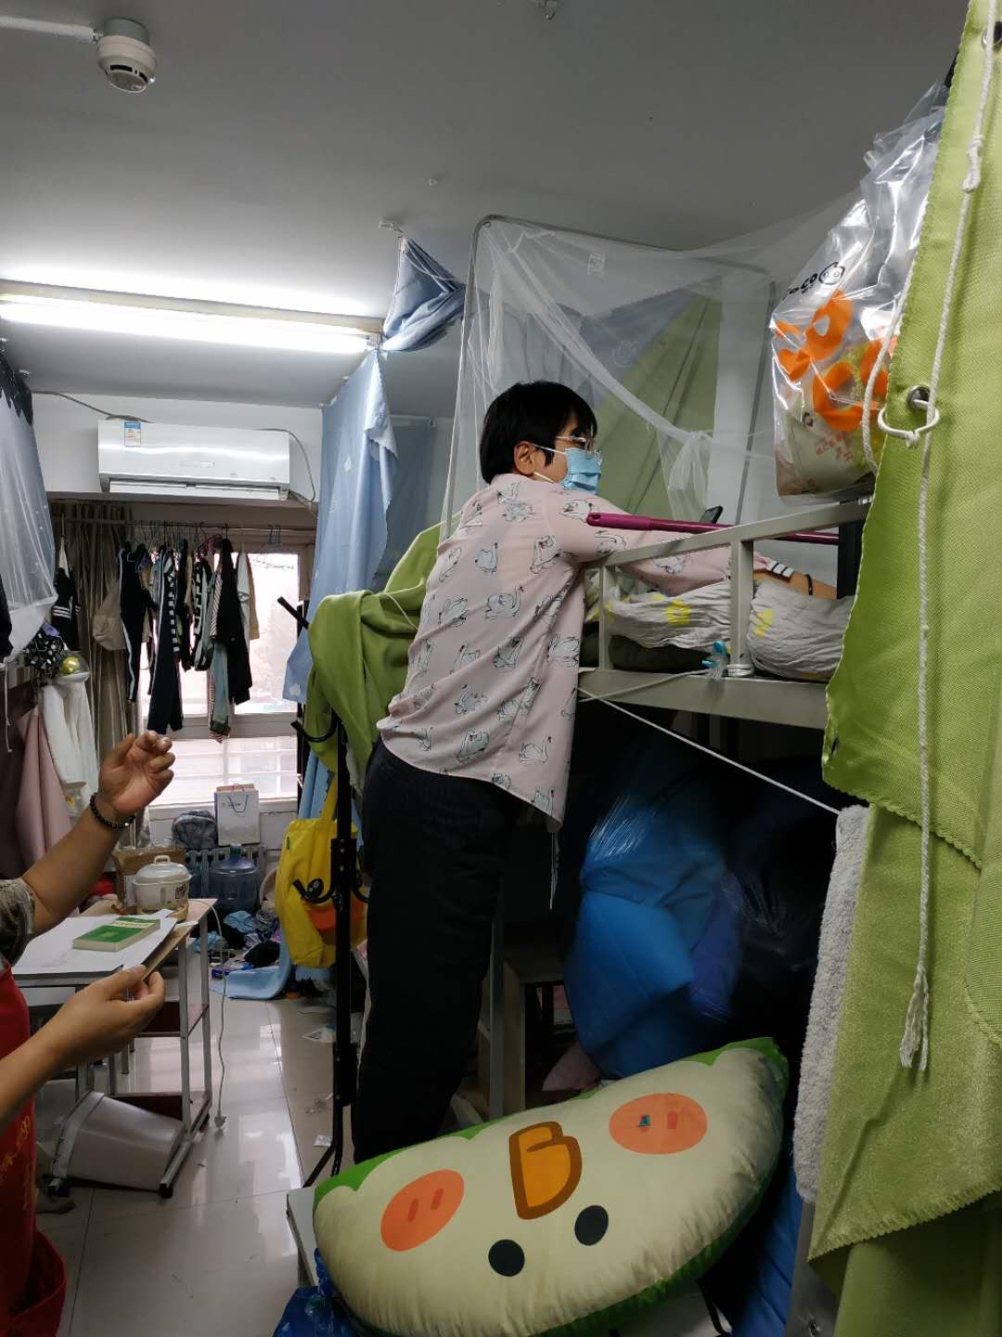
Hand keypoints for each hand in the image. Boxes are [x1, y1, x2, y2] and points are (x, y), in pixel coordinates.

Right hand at [41, 968, 165, 1068]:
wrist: (55, 1048)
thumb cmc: (77, 1016)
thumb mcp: (100, 989)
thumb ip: (123, 978)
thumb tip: (140, 970)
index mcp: (133, 1017)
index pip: (158, 999)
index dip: (159, 984)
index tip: (153, 973)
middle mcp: (132, 1032)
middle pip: (149, 1010)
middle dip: (145, 992)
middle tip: (132, 980)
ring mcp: (122, 1042)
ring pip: (137, 1019)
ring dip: (134, 1003)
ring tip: (116, 991)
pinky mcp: (110, 1048)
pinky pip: (126, 1028)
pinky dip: (125, 1014)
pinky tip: (107, 1008)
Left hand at [97, 732, 174, 819]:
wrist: (112, 803)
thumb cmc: (110, 781)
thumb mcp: (111, 763)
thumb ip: (121, 749)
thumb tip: (132, 734)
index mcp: (137, 750)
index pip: (149, 738)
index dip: (152, 735)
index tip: (151, 738)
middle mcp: (149, 757)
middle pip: (163, 745)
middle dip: (165, 743)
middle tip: (160, 747)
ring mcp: (156, 770)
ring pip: (169, 757)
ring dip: (165, 759)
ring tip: (153, 766)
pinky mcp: (160, 782)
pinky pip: (169, 774)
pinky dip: (165, 773)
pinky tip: (156, 776)